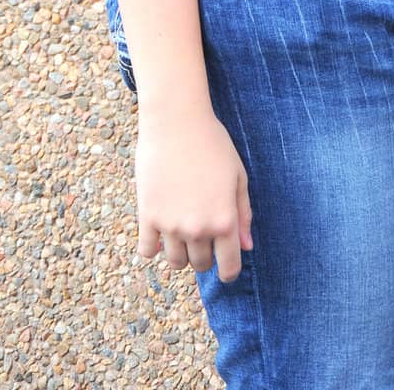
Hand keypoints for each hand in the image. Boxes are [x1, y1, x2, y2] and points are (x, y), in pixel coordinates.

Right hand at [135, 108, 253, 284]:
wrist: (177, 122)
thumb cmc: (213, 144)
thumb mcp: (238, 176)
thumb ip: (243, 213)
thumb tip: (246, 247)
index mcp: (224, 221)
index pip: (229, 267)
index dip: (229, 271)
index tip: (225, 266)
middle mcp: (198, 229)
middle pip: (200, 264)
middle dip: (204, 256)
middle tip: (202, 235)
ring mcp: (171, 225)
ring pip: (175, 262)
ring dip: (180, 253)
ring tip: (182, 232)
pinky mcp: (148, 216)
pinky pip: (147, 251)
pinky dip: (153, 247)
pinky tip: (159, 232)